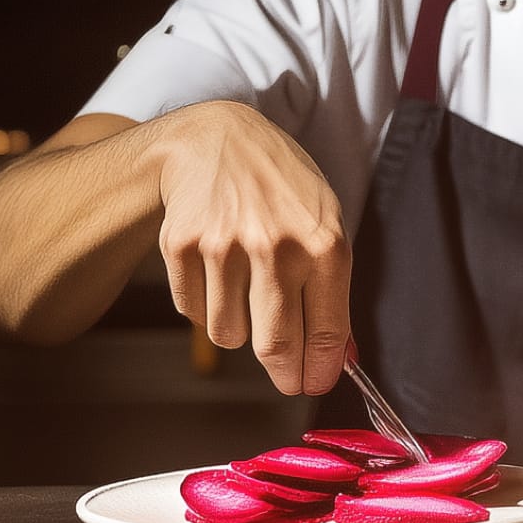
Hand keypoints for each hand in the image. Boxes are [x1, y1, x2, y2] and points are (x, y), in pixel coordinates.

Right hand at [149, 101, 351, 396]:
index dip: (320, 371)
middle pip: (275, 346)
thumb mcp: (324, 221)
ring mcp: (224, 246)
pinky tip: (215, 270)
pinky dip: (205, 305)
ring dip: (239, 329)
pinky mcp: (182, 247)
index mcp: (322, 242)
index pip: (326, 332)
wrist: (217, 139)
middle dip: (284, 373)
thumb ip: (331, 289)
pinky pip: (194, 312)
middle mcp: (275, 246)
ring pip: (228, 335)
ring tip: (245, 292)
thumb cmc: (280, 185)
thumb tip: (339, 357)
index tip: (314, 383)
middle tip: (286, 378)